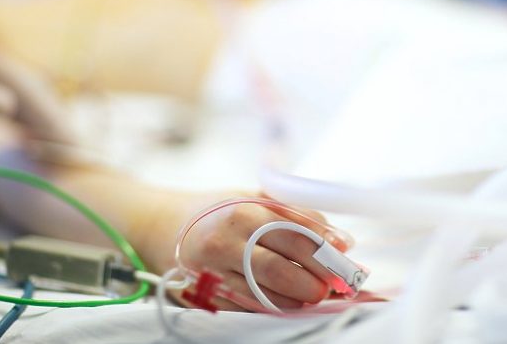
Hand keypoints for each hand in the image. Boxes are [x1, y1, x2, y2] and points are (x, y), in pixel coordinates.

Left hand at [0, 10, 73, 141]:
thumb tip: (9, 106)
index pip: (28, 91)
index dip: (51, 118)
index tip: (71, 146)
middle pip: (32, 94)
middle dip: (56, 123)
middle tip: (80, 154)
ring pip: (20, 100)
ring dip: (42, 124)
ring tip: (63, 150)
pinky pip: (3, 104)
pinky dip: (21, 122)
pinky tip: (27, 136)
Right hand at [175, 199, 350, 310]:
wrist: (158, 224)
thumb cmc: (213, 209)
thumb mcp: (250, 197)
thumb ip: (294, 213)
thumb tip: (340, 239)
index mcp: (243, 210)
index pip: (297, 233)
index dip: (327, 248)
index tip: (348, 256)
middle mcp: (228, 239)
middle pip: (284, 267)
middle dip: (318, 280)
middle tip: (338, 285)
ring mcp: (214, 270)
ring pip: (266, 293)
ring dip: (299, 299)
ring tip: (317, 295)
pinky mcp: (204, 293)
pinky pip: (246, 306)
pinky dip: (273, 309)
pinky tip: (289, 304)